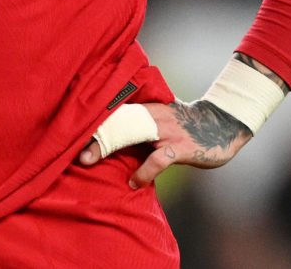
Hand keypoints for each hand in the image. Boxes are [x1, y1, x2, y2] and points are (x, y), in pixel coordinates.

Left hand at [77, 98, 251, 187]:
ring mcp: (166, 130)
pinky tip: (132, 182)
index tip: (69, 131)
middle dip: (93, 133)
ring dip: (108, 146)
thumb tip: (108, 135)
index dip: (91, 119)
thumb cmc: (184, 124)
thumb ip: (137, 124)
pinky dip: (143, 171)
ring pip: (131, 133)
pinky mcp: (180, 147)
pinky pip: (158, 159)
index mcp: (145, 107)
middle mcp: (152, 115)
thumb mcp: (158, 119)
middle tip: (72, 148)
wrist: (221, 123)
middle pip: (116, 119)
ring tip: (88, 160)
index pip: (113, 109)